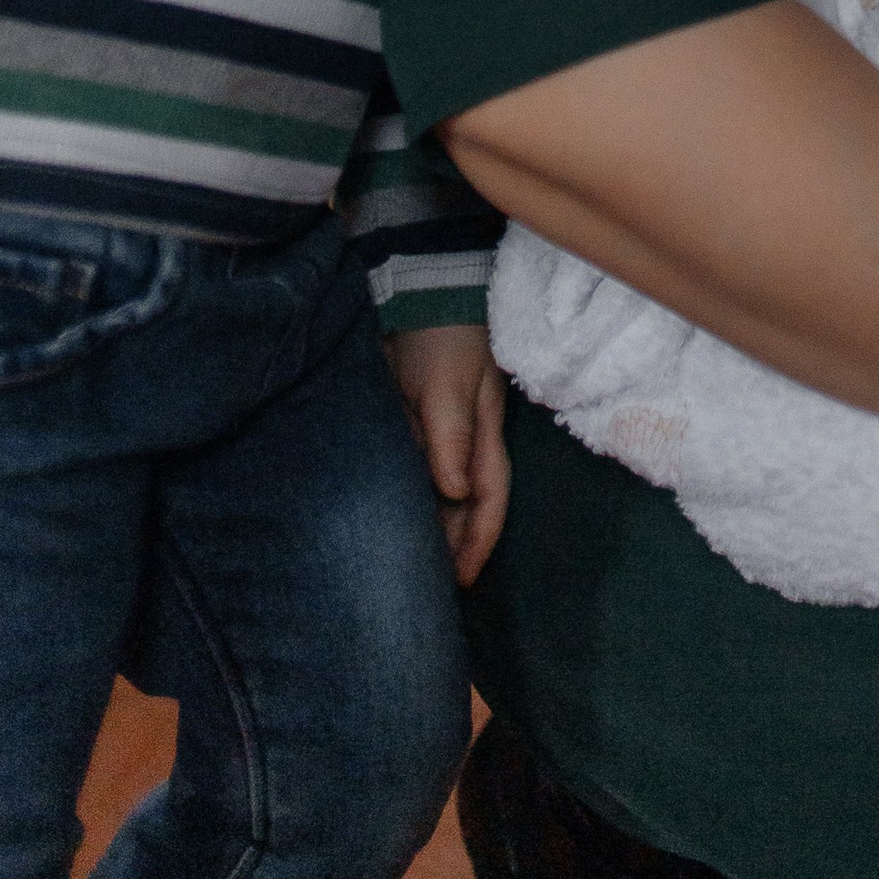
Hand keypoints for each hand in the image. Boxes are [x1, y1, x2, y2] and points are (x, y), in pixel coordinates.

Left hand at [386, 322, 510, 584]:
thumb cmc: (443, 339)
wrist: (422, 289)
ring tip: (408, 565)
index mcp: (483, 436)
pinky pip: (414, 474)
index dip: (478, 543)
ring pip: (440, 494)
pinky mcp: (413, 423)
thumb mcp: (446, 386)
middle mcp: (465, 442)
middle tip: (428, 589)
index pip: (487, 501)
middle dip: (455, 547)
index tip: (461, 582)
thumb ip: (450, 437)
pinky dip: (408, 499)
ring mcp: (439, 433)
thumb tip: (455, 492)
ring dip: (431, 527)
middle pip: (466, 506)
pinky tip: (391, 517)